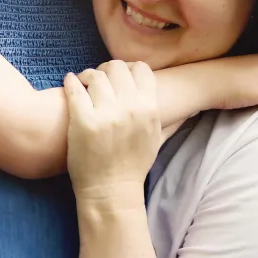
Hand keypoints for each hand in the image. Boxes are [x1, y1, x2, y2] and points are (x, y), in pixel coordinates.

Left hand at [63, 60, 160, 201]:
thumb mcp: (156, 138)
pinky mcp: (82, 121)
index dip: (129, 67)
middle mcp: (129, 108)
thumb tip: (186, 106)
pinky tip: (70, 81)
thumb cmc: (133, 165)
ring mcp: (105, 114)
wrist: (111, 190)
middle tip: (99, 78)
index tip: (120, 74)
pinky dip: (71, 81)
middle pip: (116, 67)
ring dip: (88, 75)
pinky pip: (75, 89)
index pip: (141, 69)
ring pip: (96, 76)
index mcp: (149, 109)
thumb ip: (166, 117)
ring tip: (84, 82)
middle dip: (107, 69)